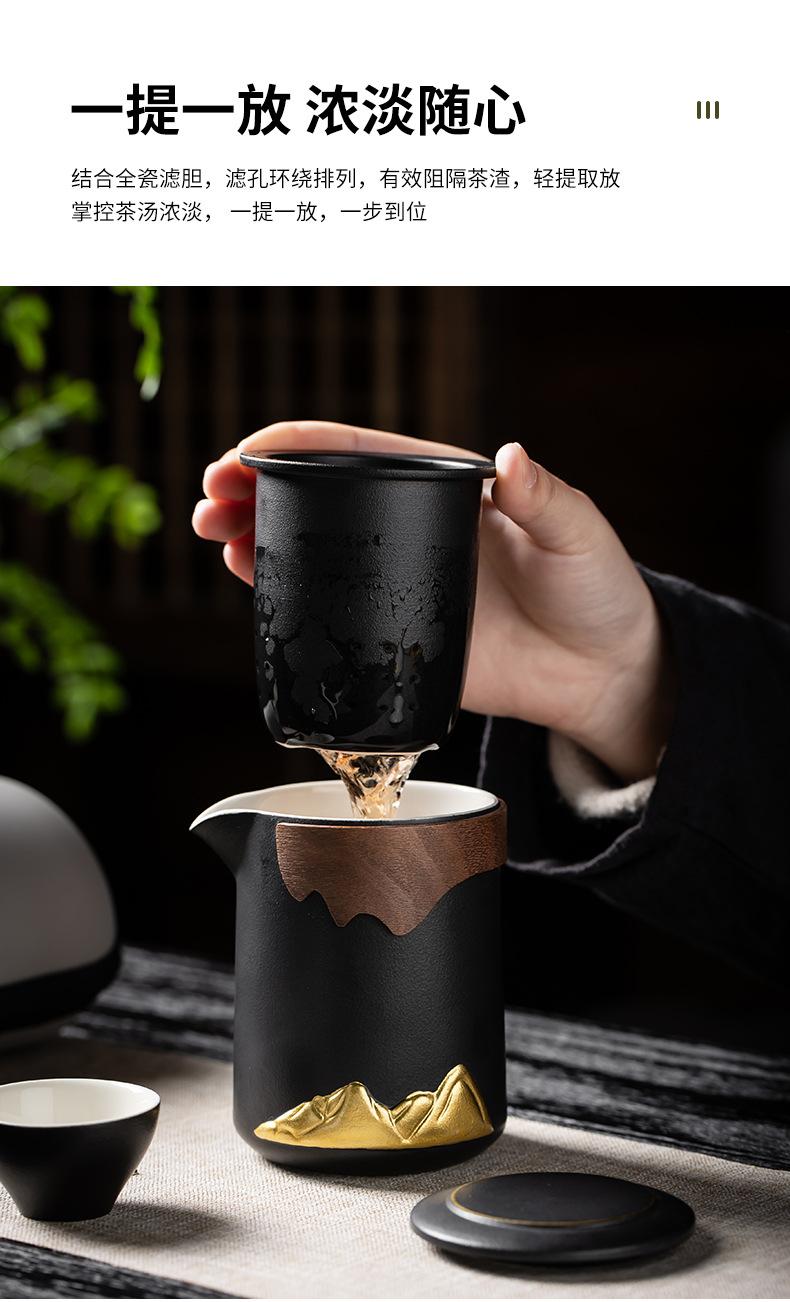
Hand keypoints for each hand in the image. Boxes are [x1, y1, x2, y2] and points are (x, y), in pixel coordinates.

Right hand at [193, 422, 673, 780]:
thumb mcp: (578, 532)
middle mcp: (410, 528)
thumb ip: (545, 498)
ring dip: (257, 536)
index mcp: (444, 487)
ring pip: (312, 549)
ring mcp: (397, 582)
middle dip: (257, 488)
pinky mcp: (396, 636)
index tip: (250, 450)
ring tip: (214, 532)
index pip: (360, 453)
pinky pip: (330, 611)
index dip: (299, 446)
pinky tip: (249, 579)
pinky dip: (284, 593)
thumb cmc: (595, 587)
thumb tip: (512, 458)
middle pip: (318, 497)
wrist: (601, 671)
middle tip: (213, 496)